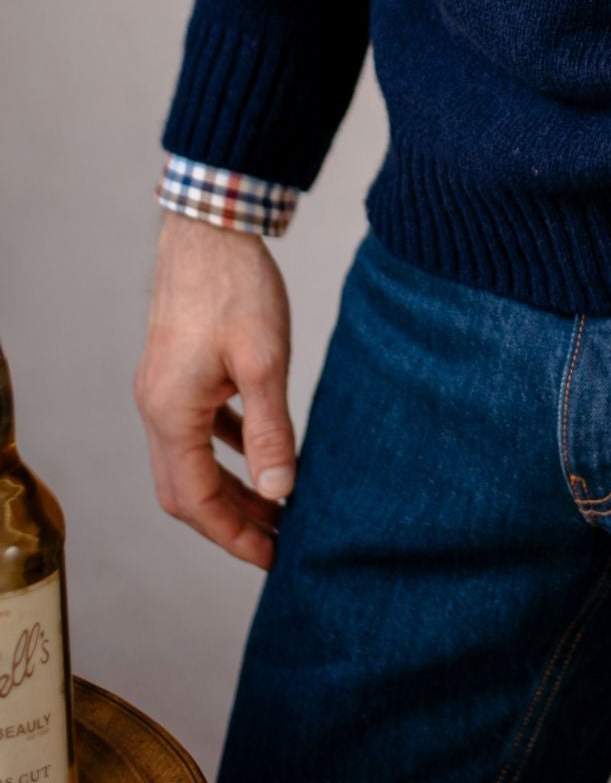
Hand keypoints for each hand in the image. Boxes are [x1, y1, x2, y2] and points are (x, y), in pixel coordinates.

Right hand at [133, 212, 296, 568]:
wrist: (211, 225)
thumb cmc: (237, 287)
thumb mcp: (264, 362)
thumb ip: (269, 430)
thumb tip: (280, 491)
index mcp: (172, 413)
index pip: (196, 501)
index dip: (235, 535)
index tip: (274, 557)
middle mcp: (157, 406)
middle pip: (186, 489)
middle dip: (231, 520)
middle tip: (280, 540)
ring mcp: (164, 387)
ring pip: (191, 459)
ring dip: (229, 486)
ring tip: (275, 504)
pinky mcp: (179, 368)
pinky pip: (198, 426)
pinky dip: (225, 447)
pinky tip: (257, 449)